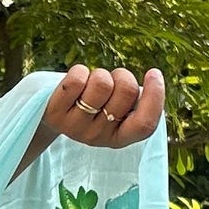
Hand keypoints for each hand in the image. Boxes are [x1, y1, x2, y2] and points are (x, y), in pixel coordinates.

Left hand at [24, 64, 165, 166]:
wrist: (53, 113)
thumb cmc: (94, 105)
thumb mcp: (117, 109)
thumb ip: (134, 102)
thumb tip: (153, 80)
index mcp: (120, 138)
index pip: (145, 125)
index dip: (155, 97)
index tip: (153, 72)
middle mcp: (98, 138)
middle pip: (126, 91)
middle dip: (122, 76)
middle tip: (110, 83)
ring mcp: (76, 128)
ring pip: (102, 83)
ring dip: (99, 74)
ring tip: (90, 85)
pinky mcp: (56, 113)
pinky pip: (78, 78)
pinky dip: (79, 71)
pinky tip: (75, 84)